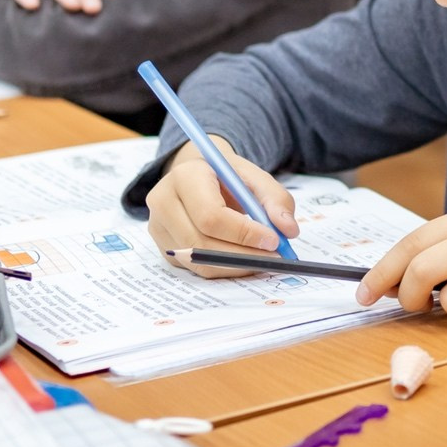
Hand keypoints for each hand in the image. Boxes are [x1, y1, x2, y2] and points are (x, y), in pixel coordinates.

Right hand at [145, 138, 299, 273]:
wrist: (200, 177)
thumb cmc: (227, 177)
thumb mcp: (254, 177)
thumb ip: (276, 199)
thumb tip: (287, 230)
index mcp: (184, 176)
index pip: (210, 215)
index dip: (243, 233)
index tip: (273, 240)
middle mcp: (163, 202)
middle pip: (201, 243)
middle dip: (242, 255)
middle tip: (274, 257)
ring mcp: (159, 228)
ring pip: (198, 262)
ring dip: (236, 267)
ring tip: (263, 259)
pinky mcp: (165, 248)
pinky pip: (196, 269)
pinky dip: (225, 270)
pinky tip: (245, 260)